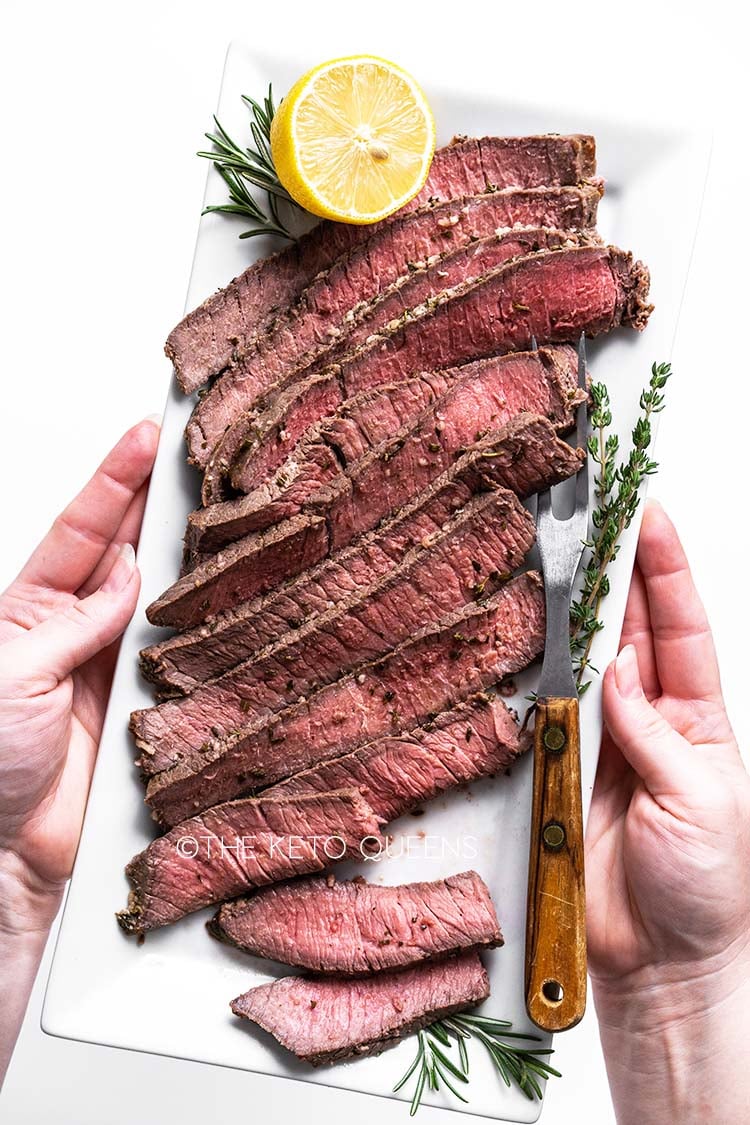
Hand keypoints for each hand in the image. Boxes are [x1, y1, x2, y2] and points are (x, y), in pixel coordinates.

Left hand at [0, 419, 158, 916]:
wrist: (0, 852)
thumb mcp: (13, 673)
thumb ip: (75, 624)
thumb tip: (126, 581)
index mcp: (23, 611)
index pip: (76, 531)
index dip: (111, 482)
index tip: (143, 439)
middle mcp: (68, 632)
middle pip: (118, 553)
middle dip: (151, 502)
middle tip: (189, 458)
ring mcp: (105, 668)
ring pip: (152, 600)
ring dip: (178, 560)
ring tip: (208, 514)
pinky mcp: (135, 707)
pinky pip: (170, 655)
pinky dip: (191, 628)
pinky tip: (207, 599)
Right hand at [586, 500, 749, 1121]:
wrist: (660, 959)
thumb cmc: (704, 886)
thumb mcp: (700, 801)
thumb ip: (653, 734)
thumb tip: (615, 673)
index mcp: (700, 720)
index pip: (683, 628)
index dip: (666, 570)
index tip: (649, 515)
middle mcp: (652, 720)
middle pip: (634, 630)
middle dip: (620, 571)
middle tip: (601, 516)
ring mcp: (604, 743)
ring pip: (586, 665)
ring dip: (578, 617)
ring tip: (567, 563)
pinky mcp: (564, 772)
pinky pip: (549, 717)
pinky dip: (542, 682)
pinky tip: (538, 646)